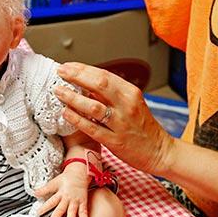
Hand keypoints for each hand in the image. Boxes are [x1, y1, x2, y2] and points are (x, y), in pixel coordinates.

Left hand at [34, 163, 90, 216]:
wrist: (79, 173)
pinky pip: (83, 212)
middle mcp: (68, 198)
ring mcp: (75, 201)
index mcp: (60, 193)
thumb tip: (35, 193)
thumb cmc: (67, 178)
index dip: (44, 207)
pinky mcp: (82, 202)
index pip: (51, 201)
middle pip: (60, 209)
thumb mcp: (54, 182)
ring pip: (72, 211)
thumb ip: (45, 189)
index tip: (38, 213)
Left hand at [55, 63, 175, 176]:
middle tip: (61, 73)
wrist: (158, 150)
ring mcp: (121, 123)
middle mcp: (127, 105)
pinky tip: (66, 113)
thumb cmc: (142, 126)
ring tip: (59, 91)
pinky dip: (77, 119)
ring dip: (73, 97)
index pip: (104, 75)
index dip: (83, 69)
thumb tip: (86, 83)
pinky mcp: (115, 141)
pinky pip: (93, 128)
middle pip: (99, 85)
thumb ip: (111, 93)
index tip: (68, 66)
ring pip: (94, 106)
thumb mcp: (131, 103)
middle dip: (76, 76)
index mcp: (131, 92)